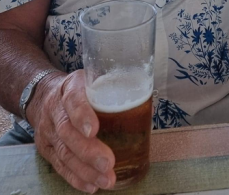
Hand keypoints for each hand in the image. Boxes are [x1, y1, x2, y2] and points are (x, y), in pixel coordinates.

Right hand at [29, 70, 115, 192]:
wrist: (45, 95)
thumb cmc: (83, 90)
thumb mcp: (97, 80)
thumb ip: (119, 90)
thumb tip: (147, 108)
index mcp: (71, 88)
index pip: (74, 100)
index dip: (82, 115)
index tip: (93, 130)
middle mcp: (55, 109)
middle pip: (67, 131)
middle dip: (88, 150)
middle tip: (108, 163)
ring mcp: (48, 130)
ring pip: (63, 151)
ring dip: (85, 169)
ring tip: (105, 180)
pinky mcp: (46, 147)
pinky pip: (59, 164)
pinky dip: (75, 177)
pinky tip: (90, 186)